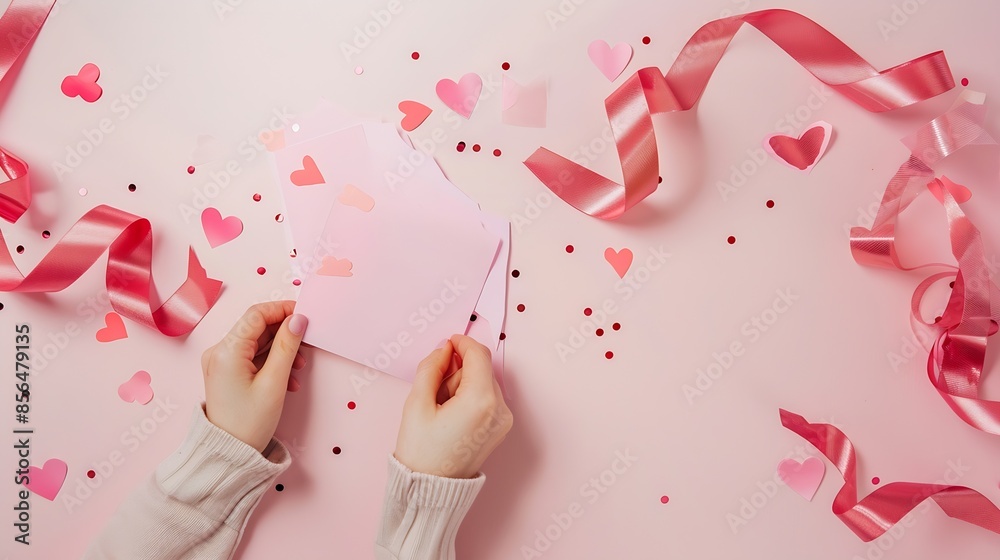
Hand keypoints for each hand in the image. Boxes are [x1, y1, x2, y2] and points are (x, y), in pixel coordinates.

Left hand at [201, 301, 307, 452]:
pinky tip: (287, 377)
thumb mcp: (275, 382)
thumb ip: (287, 347)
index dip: (282, 310)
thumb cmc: (249, 423)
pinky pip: (252, 356)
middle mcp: (219, 352)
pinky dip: (271, 360)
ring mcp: (221, 362)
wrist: (229, 453)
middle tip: (307, 342)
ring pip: (257, 342)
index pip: (256, 314)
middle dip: (284, 332)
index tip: (305, 315)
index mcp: (226, 351)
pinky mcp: (227, 372)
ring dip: (281, 348)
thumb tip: (298, 320)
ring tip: (298, 366)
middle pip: (257, 327)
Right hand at [394, 335, 512, 478]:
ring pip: (485, 382)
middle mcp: (499, 409)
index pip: (479, 355)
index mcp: (481, 400)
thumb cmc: (421, 451)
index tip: (448, 343)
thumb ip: (431, 368)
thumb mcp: (417, 403)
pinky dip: (471, 397)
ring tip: (442, 408)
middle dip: (458, 370)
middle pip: (482, 369)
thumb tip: (444, 350)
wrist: (430, 489)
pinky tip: (452, 415)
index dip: (462, 343)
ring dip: (464, 384)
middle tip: (435, 390)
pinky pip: (488, 399)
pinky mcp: (501, 428)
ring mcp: (503, 420)